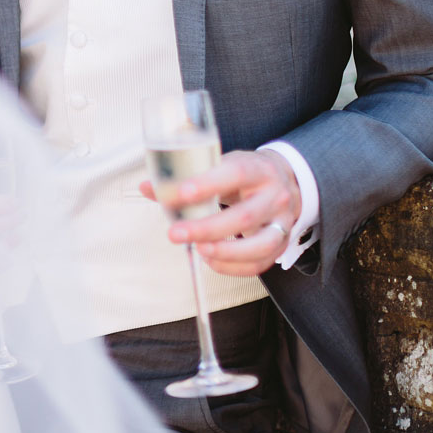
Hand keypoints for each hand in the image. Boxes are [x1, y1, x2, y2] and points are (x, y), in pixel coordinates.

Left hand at [138, 149, 298, 276]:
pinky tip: (211, 260)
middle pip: (245, 216)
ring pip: (260, 244)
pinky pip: (261, 263)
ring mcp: (283, 222)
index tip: (180, 194)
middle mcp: (275, 196)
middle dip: (207, 228)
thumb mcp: (220, 165)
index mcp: (258, 169)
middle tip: (175, 234)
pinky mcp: (282, 244)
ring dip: (225, 252)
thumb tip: (147, 188)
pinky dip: (233, 267)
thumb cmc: (244, 173)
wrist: (284, 180)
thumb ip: (185, 177)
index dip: (207, 184)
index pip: (235, 173)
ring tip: (198, 251)